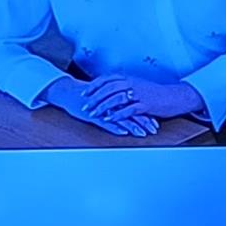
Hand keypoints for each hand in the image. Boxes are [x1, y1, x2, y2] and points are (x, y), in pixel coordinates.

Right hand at [40, 77, 159, 136]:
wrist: (69, 92)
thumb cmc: (87, 97)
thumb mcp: (105, 99)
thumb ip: (117, 103)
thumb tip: (130, 109)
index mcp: (116, 97)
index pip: (135, 106)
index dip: (146, 114)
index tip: (155, 123)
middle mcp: (112, 102)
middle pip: (131, 112)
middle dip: (144, 122)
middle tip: (153, 130)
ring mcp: (103, 109)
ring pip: (121, 118)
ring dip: (133, 126)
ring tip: (142, 133)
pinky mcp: (93, 115)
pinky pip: (106, 122)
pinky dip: (115, 127)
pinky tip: (123, 132)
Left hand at [81, 75, 204, 123]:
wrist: (175, 97)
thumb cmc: (155, 93)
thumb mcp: (138, 85)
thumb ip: (124, 86)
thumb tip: (109, 89)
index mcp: (130, 78)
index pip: (107, 79)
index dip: (94, 86)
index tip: (84, 93)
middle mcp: (133, 84)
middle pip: (108, 89)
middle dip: (95, 98)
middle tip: (85, 106)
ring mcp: (139, 94)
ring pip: (116, 99)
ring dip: (103, 107)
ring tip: (94, 114)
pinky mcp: (145, 105)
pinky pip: (128, 109)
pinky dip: (117, 114)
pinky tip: (109, 119)